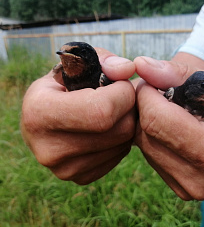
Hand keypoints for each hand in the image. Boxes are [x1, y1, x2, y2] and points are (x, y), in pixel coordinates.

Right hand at [21, 48, 135, 184]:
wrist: (46, 116)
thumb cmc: (64, 85)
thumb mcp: (78, 64)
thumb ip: (105, 60)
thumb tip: (127, 70)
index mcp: (41, 113)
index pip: (103, 110)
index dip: (123, 92)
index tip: (121, 83)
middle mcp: (49, 149)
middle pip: (119, 130)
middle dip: (129, 107)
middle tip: (121, 97)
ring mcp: (64, 168)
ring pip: (123, 143)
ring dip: (127, 122)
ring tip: (113, 110)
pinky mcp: (79, 176)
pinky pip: (118, 156)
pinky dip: (121, 139)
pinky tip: (108, 128)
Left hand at [134, 55, 203, 199]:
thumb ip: (177, 73)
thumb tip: (140, 64)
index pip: (156, 117)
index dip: (147, 92)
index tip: (153, 80)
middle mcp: (197, 178)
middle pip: (145, 130)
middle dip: (145, 104)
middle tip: (162, 93)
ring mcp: (184, 186)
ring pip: (141, 141)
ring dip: (147, 118)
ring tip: (171, 111)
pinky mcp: (175, 186)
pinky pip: (147, 151)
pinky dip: (151, 133)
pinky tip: (169, 127)